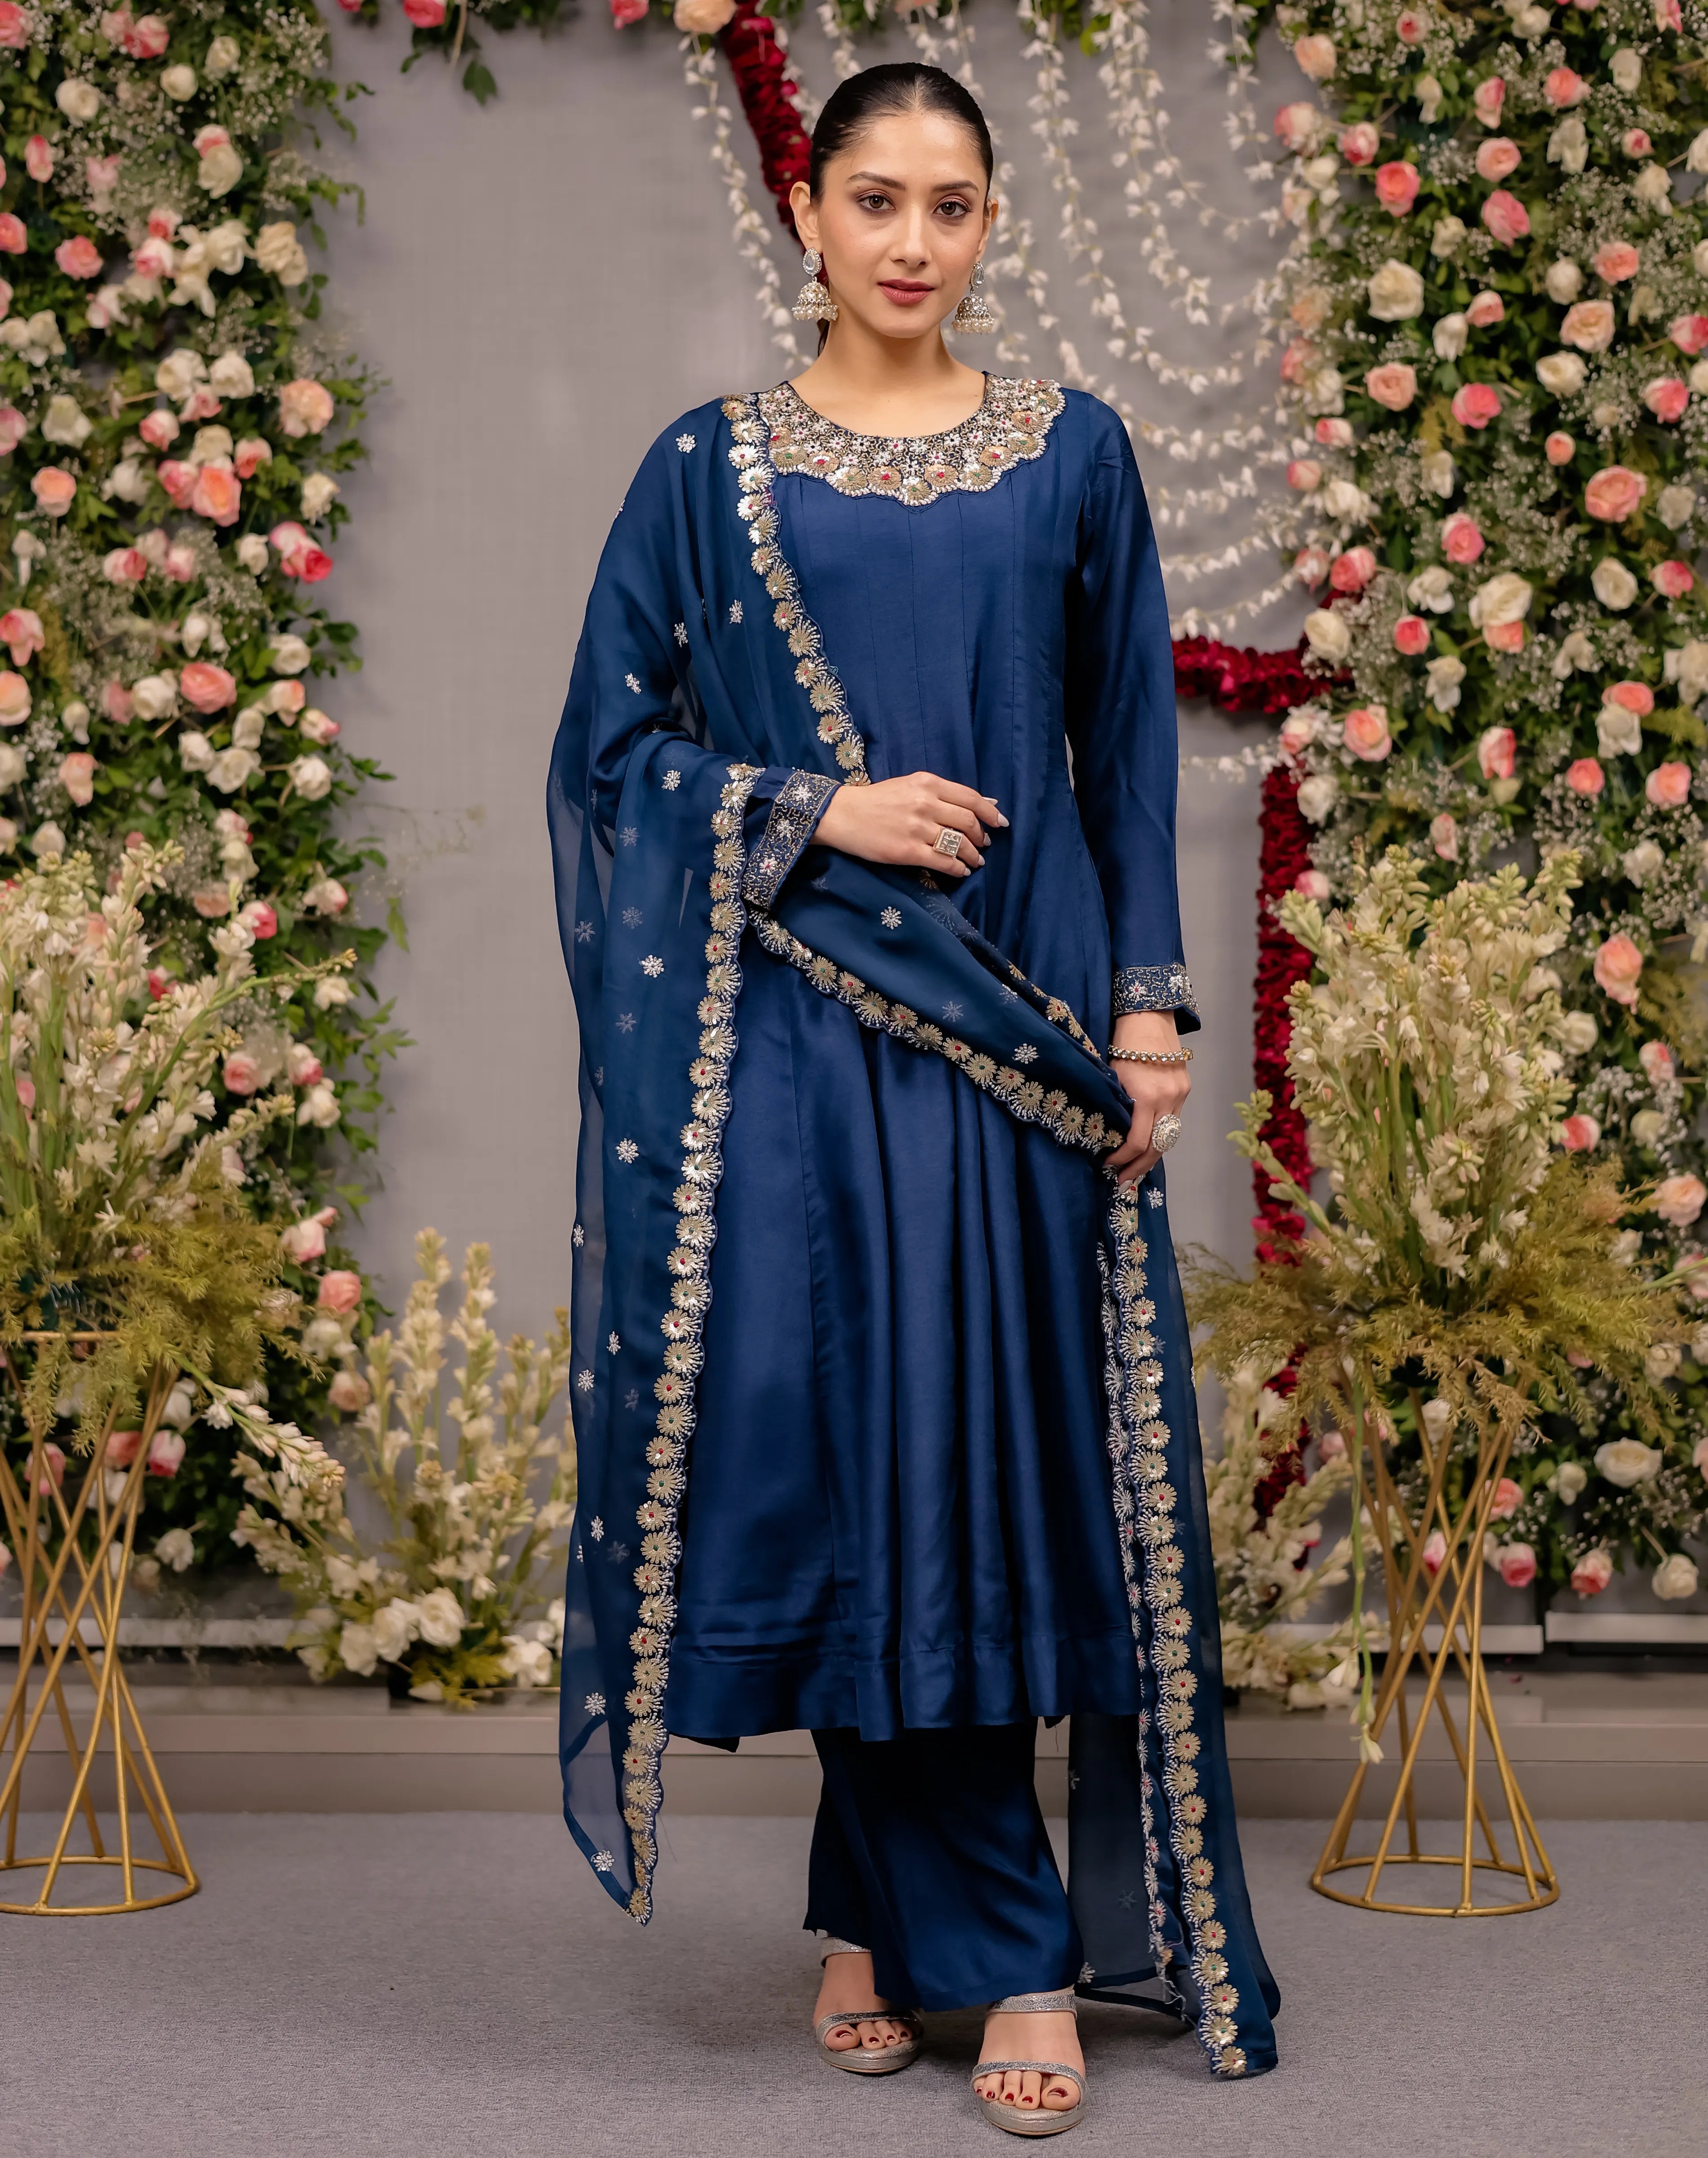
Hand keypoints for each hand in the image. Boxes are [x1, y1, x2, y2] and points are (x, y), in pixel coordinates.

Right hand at [813, 771, 1006, 880]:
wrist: (843, 815)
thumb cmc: (876, 800)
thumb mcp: (909, 785)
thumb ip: (940, 793)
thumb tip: (978, 803)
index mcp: (927, 783)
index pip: (971, 798)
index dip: (990, 812)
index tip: (999, 822)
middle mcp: (926, 803)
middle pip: (968, 822)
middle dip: (981, 836)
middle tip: (983, 845)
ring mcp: (917, 828)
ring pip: (958, 844)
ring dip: (972, 855)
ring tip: (974, 861)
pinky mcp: (907, 851)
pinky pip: (943, 861)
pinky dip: (957, 868)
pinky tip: (960, 871)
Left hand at [1103, 1011, 1189, 1189]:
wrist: (1149, 1016)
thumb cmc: (1122, 1043)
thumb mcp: (1113, 1077)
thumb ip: (1116, 1106)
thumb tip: (1108, 1136)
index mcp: (1147, 1096)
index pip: (1138, 1141)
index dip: (1123, 1159)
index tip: (1108, 1165)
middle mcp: (1169, 1098)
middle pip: (1157, 1146)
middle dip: (1139, 1167)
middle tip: (1123, 1182)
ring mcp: (1181, 1094)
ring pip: (1169, 1136)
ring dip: (1152, 1156)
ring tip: (1136, 1171)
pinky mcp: (1186, 1089)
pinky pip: (1174, 1121)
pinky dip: (1161, 1136)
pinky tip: (1149, 1146)